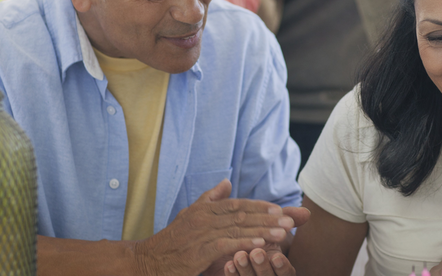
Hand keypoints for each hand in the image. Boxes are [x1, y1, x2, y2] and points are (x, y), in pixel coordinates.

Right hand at [130, 179, 297, 275]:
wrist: (149, 259)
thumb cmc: (173, 239)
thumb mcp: (191, 213)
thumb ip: (211, 198)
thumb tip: (226, 181)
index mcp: (206, 208)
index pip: (239, 204)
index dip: (261, 207)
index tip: (281, 210)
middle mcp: (206, 217)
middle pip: (243, 215)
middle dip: (269, 218)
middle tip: (292, 221)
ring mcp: (202, 234)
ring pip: (238, 229)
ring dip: (263, 230)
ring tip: (284, 233)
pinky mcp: (200, 251)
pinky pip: (226, 245)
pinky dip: (244, 243)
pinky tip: (260, 244)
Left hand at [222, 207, 309, 275]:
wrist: (233, 247)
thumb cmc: (261, 236)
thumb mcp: (274, 228)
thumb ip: (289, 220)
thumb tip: (306, 212)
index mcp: (281, 268)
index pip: (286, 273)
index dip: (282, 266)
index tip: (276, 256)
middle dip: (262, 266)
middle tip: (256, 253)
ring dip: (245, 270)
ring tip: (239, 256)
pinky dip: (232, 274)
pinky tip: (228, 265)